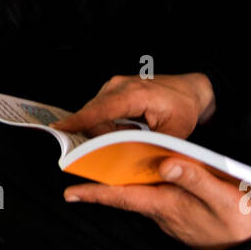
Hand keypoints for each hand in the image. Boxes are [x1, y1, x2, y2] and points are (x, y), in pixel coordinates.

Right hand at [51, 73, 215, 139]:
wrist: (189, 90)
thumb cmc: (183, 107)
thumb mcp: (174, 133)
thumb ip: (152, 148)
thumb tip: (134, 164)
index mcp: (136, 94)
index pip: (101, 109)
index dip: (80, 121)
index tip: (61, 129)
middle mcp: (120, 86)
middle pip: (93, 115)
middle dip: (95, 138)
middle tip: (105, 155)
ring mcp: (114, 87)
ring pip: (95, 115)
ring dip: (104, 133)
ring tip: (127, 139)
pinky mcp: (112, 92)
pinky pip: (100, 112)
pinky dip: (107, 126)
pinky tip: (124, 132)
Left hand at [65, 157, 250, 249]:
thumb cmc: (239, 225)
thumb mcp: (223, 197)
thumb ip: (195, 177)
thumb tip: (166, 162)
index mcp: (168, 204)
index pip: (123, 196)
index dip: (95, 193)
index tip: (70, 192)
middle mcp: (163, 211)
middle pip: (126, 193)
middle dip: (102, 181)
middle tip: (81, 165)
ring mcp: (170, 215)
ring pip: (139, 194)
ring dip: (122, 181)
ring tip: (106, 162)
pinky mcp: (179, 215)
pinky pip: (154, 197)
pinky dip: (144, 184)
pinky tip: (148, 172)